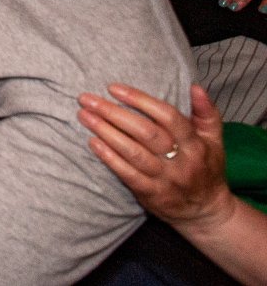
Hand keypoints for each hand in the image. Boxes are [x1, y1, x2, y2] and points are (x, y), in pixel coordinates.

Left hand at [79, 83, 236, 233]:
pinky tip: (93, 142)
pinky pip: (128, 174)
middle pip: (146, 132)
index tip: (113, 88)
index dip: (140, 100)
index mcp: (195, 144)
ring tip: (84, 115)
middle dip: (113, 113)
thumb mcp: (214, 140)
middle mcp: (181, 161)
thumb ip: (206, 113)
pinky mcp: (151, 194)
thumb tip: (195, 86)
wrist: (206, 212)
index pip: (167, 116)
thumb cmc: (206, 167)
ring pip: (133, 152)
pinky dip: (109, 158)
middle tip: (87, 99)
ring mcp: (166, 179)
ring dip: (106, 132)